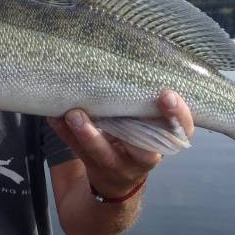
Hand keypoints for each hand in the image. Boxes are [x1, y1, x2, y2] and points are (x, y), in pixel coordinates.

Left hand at [47, 89, 193, 198]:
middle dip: (130, 128)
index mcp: (164, 142)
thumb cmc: (137, 137)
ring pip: (103, 153)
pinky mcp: (92, 166)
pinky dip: (63, 132)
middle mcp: (144, 157)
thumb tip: (137, 56)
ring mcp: (117, 166)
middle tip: (115, 100)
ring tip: (74, 114)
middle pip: (143, 148)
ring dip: (87, 134)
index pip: (181, 131)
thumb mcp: (151, 124)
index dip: (177, 115)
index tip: (167, 94)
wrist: (117, 179)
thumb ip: (147, 102)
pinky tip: (54, 115)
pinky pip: (76, 150)